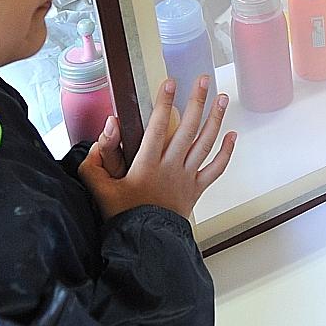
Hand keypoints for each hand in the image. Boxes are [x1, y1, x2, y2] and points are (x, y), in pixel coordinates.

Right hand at [77, 76, 236, 220]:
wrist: (145, 246)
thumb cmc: (124, 218)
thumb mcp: (101, 192)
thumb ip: (93, 166)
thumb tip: (94, 143)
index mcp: (147, 165)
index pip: (157, 126)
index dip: (163, 103)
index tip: (170, 82)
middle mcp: (171, 167)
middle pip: (187, 128)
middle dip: (196, 101)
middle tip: (202, 79)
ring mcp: (186, 178)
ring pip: (205, 144)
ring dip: (215, 119)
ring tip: (222, 98)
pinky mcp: (196, 190)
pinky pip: (215, 169)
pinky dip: (226, 152)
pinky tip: (232, 136)